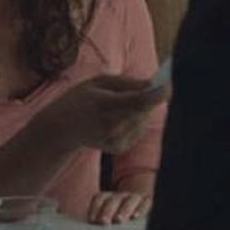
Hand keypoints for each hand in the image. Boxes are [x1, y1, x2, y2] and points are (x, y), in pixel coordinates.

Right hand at [36, 76, 168, 152]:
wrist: (61, 129)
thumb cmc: (80, 99)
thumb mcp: (97, 82)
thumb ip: (126, 82)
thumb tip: (152, 84)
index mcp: (103, 104)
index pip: (136, 101)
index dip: (155, 94)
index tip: (169, 85)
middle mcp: (110, 125)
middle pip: (144, 109)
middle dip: (150, 97)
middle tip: (143, 87)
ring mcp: (115, 139)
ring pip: (144, 119)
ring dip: (140, 109)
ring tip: (118, 105)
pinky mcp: (119, 147)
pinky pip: (139, 128)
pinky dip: (134, 120)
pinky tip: (117, 118)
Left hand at [86, 191, 152, 224]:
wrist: (139, 207)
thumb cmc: (119, 216)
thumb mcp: (109, 216)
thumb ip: (102, 219)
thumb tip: (94, 226)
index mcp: (109, 197)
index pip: (100, 198)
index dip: (95, 208)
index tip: (92, 220)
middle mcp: (122, 195)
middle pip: (114, 199)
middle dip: (108, 210)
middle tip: (104, 221)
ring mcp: (135, 197)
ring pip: (130, 199)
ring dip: (124, 209)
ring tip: (119, 219)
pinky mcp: (147, 201)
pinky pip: (145, 203)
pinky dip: (141, 209)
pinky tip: (136, 217)